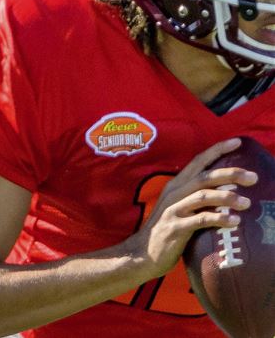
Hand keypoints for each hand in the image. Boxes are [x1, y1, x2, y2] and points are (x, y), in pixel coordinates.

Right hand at [124, 138, 256, 277]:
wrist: (142, 253)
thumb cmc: (167, 231)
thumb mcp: (181, 208)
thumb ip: (199, 198)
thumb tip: (228, 192)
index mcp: (176, 186)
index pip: (198, 161)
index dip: (217, 150)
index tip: (238, 141)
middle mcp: (174, 193)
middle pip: (204, 177)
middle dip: (230, 173)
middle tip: (253, 177)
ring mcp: (174, 210)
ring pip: (202, 196)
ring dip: (226, 197)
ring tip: (247, 203)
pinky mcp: (175, 227)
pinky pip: (200, 219)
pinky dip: (218, 218)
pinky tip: (233, 221)